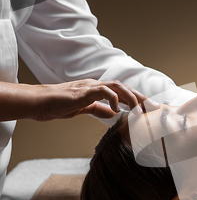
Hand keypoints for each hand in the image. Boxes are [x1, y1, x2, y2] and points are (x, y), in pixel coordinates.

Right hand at [33, 79, 154, 120]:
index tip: (150, 109)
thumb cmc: (57, 105)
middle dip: (141, 98)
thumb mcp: (82, 109)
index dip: (138, 100)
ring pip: (117, 87)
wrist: (38, 102)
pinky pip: (103, 91)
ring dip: (131, 98)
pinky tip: (116, 110)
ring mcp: (90, 86)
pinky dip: (113, 99)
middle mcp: (96, 85)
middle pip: (125, 88)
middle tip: (154, 108)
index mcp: (97, 90)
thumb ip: (97, 109)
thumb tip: (113, 114)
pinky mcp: (83, 91)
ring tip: (140, 110)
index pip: (122, 93)